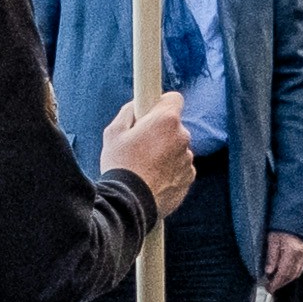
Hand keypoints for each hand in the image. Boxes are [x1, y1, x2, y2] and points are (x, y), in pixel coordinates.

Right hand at [99, 90, 196, 209]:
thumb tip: (135, 106)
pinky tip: (151, 178)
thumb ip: (128, 113)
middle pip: (174, 126)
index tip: (150, 110)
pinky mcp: (189, 178)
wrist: (131, 203)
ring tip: (143, 165)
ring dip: (165, 152)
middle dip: (160, 131)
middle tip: (139, 143)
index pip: (174, 98)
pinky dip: (169, 170)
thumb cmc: (120, 165)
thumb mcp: (113, 132)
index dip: (161, 103)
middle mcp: (182, 137)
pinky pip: (179, 167)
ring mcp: (187, 159)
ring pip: (176, 148)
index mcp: (166, 120)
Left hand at [261, 232, 302, 290]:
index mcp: (292, 251)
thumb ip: (271, 256)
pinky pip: (299, 268)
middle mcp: (301, 254)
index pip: (283, 272)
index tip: (268, 288)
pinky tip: (284, 276)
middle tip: (270, 288)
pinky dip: (291, 274)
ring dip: (286, 280)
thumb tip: (268, 272)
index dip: (276, 282)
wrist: (292, 219)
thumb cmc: (279, 228)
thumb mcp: (272, 240)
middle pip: (290, 275)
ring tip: (275, 283)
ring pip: (296, 273)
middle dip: (280, 283)